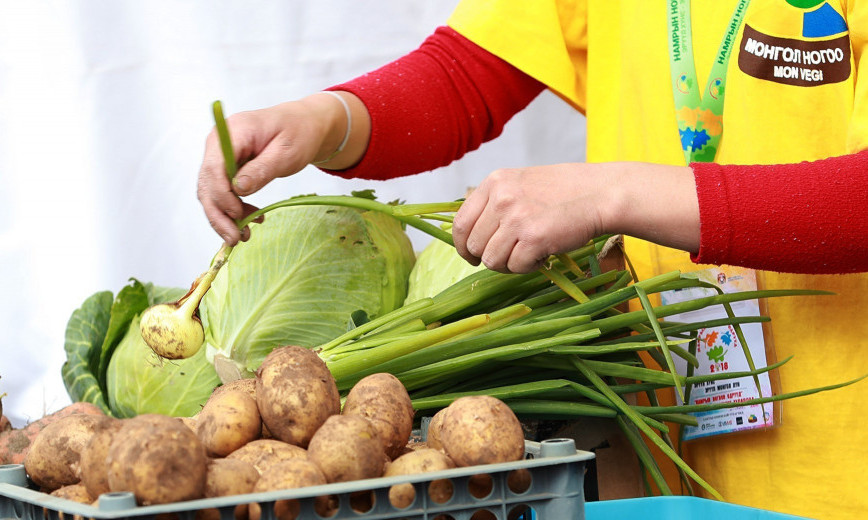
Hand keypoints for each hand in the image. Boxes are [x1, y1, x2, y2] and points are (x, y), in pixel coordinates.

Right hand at [197, 92, 368, 243]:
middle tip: (236, 238)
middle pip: (207, 183)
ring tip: (243, 235)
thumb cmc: (298, 132)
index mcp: (232, 132)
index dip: (221, 194)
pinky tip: (251, 218)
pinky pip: (222, 192)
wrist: (304, 124)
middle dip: (219, 214)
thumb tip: (238, 189)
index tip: (237, 214)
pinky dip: (233, 209)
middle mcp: (219, 143)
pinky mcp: (226, 167)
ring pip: (211, 192)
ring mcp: (220, 155)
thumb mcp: (287, 152)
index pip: (214, 166)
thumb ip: (262, 169)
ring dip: (225, 216)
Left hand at [451, 162, 698, 273]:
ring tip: (530, 253)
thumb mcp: (521, 184)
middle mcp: (501, 198)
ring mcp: (516, 218)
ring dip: (510, 265)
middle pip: (474, 246)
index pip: (460, 223)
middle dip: (490, 257)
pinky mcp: (533, 238)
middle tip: (511, 256)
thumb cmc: (564, 192)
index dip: (463, 246)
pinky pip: (516, 267)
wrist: (600, 193)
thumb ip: (495, 203)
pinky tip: (544, 254)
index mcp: (494, 182)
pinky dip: (529, 267)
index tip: (472, 256)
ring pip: (492, 260)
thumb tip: (470, 235)